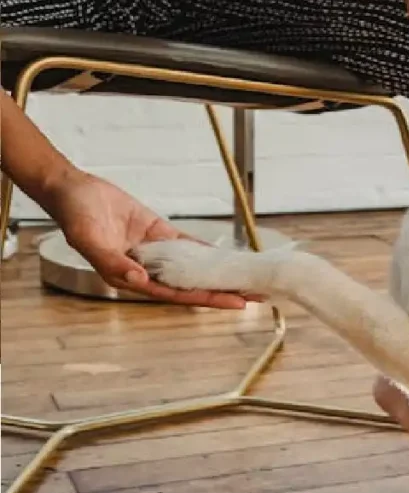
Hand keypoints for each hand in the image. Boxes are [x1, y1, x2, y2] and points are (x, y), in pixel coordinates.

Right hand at [46, 170, 253, 307]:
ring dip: (217, 273)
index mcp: (129, 278)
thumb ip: (114, 262)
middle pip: (190, 285)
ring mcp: (153, 252)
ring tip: (246, 279)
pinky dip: (205, 251)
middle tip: (253, 295)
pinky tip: (225, 257)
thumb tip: (140, 279)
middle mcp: (145, 270)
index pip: (176, 295)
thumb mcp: (90, 240)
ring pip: (192, 267)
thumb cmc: (74, 217)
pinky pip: (186, 245)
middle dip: (221, 291)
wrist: (72, 189)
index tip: (233, 303)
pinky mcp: (157, 233)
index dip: (206, 299)